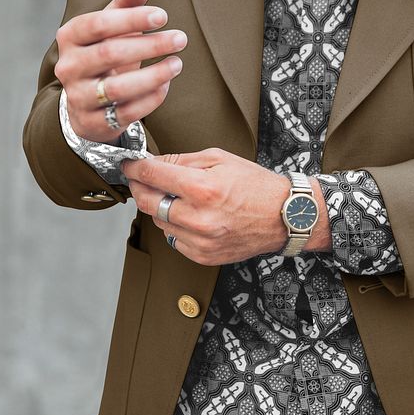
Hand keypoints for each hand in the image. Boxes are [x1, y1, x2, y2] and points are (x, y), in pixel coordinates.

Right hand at [54, 0, 185, 143]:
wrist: (87, 102)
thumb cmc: (105, 52)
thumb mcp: (113, 26)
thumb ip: (128, 1)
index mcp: (70, 36)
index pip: (99, 24)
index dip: (131, 18)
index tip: (163, 16)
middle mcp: (68, 67)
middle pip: (110, 54)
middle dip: (149, 45)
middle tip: (181, 38)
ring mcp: (79, 97)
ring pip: (118, 88)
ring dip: (154, 75)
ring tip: (178, 63)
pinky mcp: (94, 122)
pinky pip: (127, 112)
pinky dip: (150, 99)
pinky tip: (167, 85)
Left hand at [122, 148, 330, 264]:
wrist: (284, 216)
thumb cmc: (256, 185)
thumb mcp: (220, 159)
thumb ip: (182, 160)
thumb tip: (154, 162)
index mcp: (202, 188)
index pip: (151, 175)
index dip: (134, 168)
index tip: (129, 165)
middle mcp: (198, 218)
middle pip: (146, 202)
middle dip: (140, 188)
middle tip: (143, 180)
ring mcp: (200, 240)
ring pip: (158, 221)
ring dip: (161, 208)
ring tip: (181, 198)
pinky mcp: (203, 255)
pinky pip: (173, 238)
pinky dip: (176, 226)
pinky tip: (193, 217)